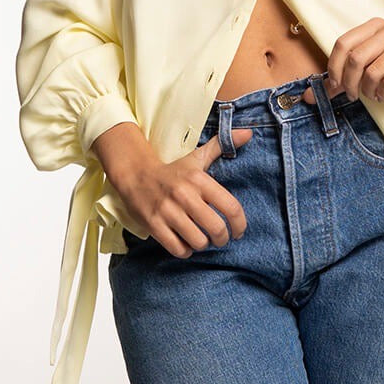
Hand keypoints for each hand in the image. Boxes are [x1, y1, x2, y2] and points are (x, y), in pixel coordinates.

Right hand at [96, 122, 255, 256]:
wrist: (135, 175)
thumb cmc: (172, 171)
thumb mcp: (196, 157)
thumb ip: (222, 145)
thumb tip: (248, 133)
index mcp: (199, 180)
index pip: (231, 207)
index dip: (240, 225)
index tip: (239, 232)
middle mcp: (185, 195)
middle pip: (216, 228)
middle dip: (222, 238)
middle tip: (219, 238)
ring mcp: (168, 211)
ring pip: (198, 241)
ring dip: (203, 244)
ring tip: (201, 239)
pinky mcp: (154, 224)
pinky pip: (178, 248)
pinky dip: (185, 251)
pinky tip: (185, 243)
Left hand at [323, 18, 383, 103]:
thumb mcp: (364, 73)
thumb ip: (337, 82)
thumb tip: (308, 98)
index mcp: (373, 27)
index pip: (343, 43)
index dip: (334, 67)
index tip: (334, 85)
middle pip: (356, 58)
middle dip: (350, 83)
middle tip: (353, 95)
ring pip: (373, 71)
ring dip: (368, 90)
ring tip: (372, 94)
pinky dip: (383, 93)